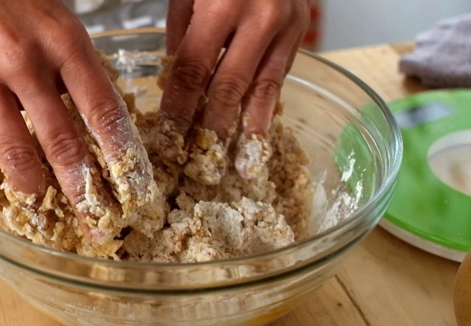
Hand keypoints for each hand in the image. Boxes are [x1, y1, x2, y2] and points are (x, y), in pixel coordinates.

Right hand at [0, 0, 153, 239]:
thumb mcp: (62, 25)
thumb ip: (78, 73)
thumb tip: (99, 123)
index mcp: (67, 46)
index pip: (103, 112)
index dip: (122, 156)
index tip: (135, 188)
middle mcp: (27, 64)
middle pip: (63, 143)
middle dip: (83, 192)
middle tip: (96, 224)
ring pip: (13, 150)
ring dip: (33, 189)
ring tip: (44, 212)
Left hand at [161, 0, 309, 178]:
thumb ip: (182, 32)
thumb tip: (176, 80)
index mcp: (220, 4)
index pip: (193, 69)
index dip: (179, 106)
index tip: (169, 135)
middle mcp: (258, 17)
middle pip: (228, 86)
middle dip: (212, 127)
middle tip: (200, 162)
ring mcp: (285, 25)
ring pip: (262, 88)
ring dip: (248, 129)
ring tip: (240, 164)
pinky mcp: (301, 30)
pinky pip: (281, 77)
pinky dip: (268, 107)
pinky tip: (259, 133)